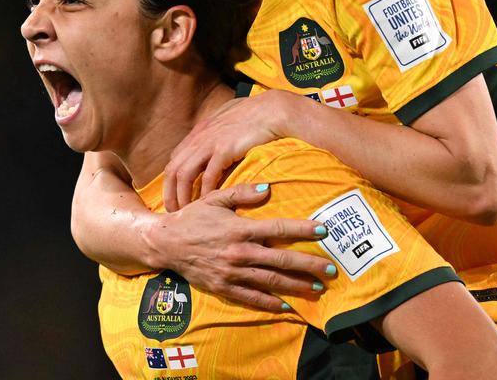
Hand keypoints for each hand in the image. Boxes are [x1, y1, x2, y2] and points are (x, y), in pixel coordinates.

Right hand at [146, 184, 334, 311]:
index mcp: (240, 228)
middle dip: (309, 265)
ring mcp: (232, 273)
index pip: (278, 228)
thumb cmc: (193, 218)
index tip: (324, 230)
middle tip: (331, 269)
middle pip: (281, 259)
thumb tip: (269, 188)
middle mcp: (239, 252)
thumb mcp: (215, 199)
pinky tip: (287, 307)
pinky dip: (270, 304)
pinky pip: (252, 298)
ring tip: (317, 288)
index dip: (302, 229)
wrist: (165, 243)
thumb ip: (242, 193)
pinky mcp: (224, 287)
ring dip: (296, 285)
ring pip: (271, 281)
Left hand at [163, 92, 295, 211]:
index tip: (175, 195)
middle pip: (173, 168)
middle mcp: (199, 137)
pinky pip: (208, 176)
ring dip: (183, 195)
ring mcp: (210, 143)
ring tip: (185, 211)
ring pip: (184, 174)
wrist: (273, 109)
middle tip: (173, 210)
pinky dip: (205, 192)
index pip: (175, 158)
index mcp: (199, 131)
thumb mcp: (228, 118)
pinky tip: (207, 203)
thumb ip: (218, 130)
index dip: (172, 179)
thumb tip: (217, 139)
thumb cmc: (255, 114)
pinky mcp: (224, 149)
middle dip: (169, 192)